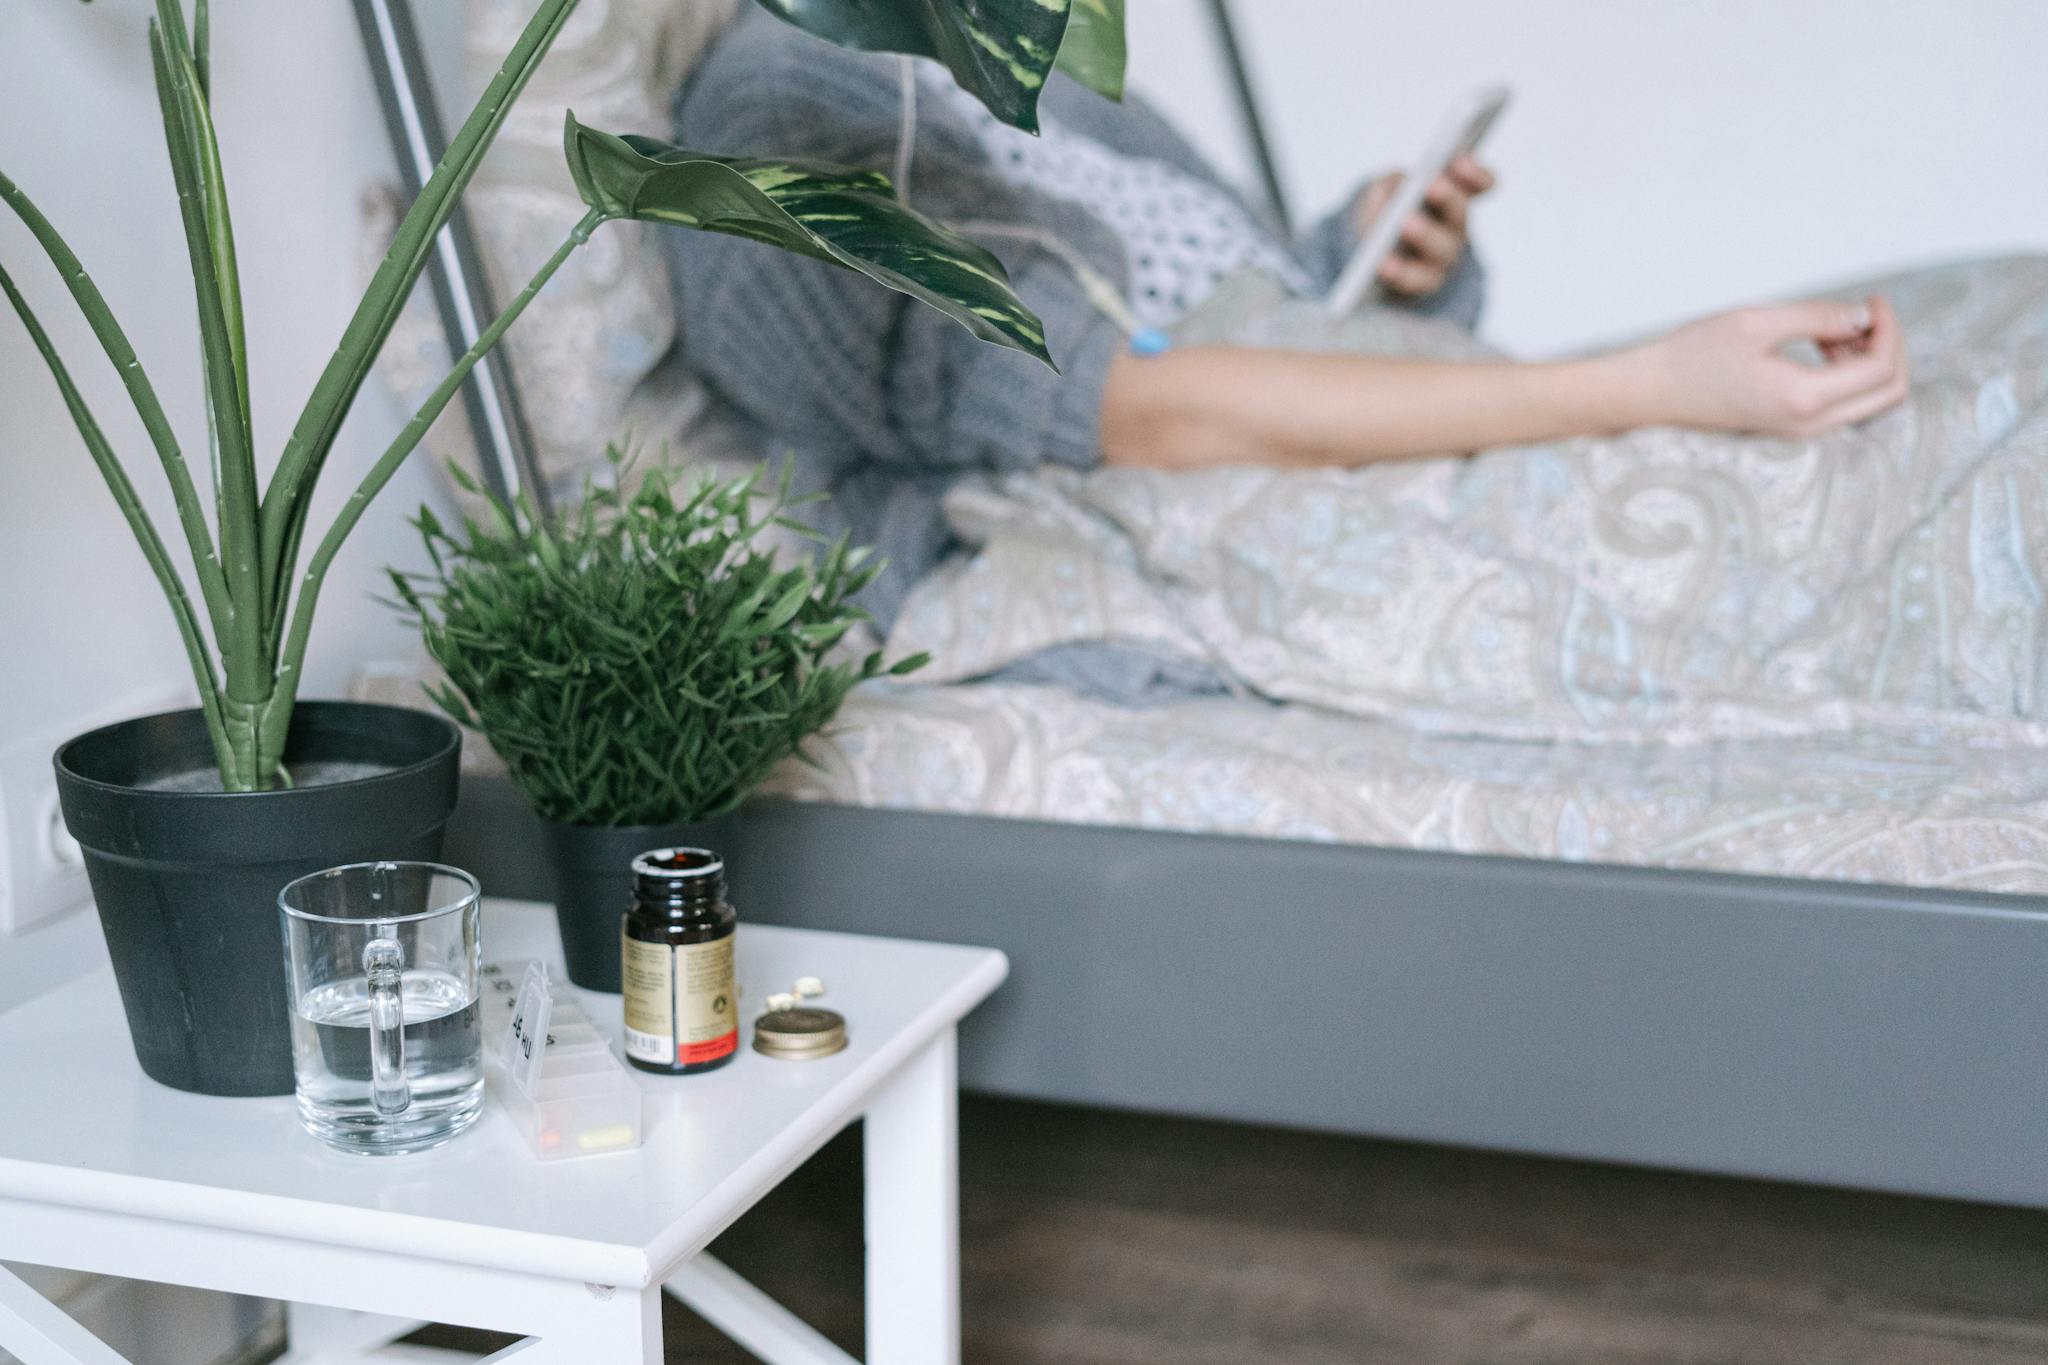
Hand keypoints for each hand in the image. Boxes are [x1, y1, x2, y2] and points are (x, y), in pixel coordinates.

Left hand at [1352, 154, 1494, 298]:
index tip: (1462, 161)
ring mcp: (1440, 259)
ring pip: (1441, 250)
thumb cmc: (1385, 217)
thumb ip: (1386, 187)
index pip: (1479, 183)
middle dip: (1448, 198)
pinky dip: (1400, 272)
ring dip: (1426, 235)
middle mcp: (1454, 228)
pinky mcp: (1421, 285)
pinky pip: (1415, 280)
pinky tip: (1385, 264)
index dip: (1476, 174)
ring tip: (1407, 224)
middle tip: (1435, 186)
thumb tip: (1386, 195)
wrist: (1374, 259)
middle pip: (1458, 214)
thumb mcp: (1384, 194)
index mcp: (1452, 197)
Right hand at [1621, 295, 1909, 436]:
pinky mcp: (1790, 427)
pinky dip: (1848, 374)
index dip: (1888, 329)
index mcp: (1804, 397)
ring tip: (1832, 329)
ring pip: (1869, 401)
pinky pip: (1843, 405)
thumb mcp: (1757, 322)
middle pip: (1888, 393)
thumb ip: (1818, 317)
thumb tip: (1863, 316)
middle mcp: (1809, 423)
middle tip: (1866, 315)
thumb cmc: (1695, 354)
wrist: (1651, 392)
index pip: (1880, 368)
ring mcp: (1800, 430)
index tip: (1872, 300)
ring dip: (1867, 360)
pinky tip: (1820, 347)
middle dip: (1889, 348)